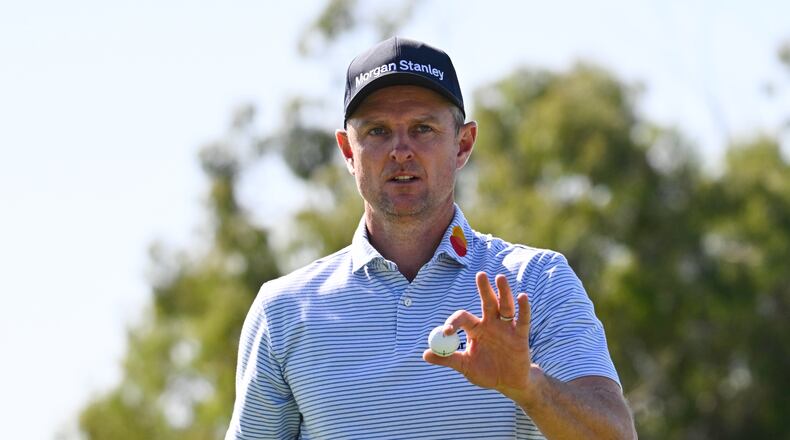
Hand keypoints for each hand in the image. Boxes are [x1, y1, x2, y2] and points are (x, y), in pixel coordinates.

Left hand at [423, 272, 534, 400]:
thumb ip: (447, 359)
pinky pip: (523, 320)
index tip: (447, 332)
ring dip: (503, 292)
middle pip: (487, 302)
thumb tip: (425, 354)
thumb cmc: (485, 372)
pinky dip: (524, 308)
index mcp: (475, 329)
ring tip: (499, 277)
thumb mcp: (464, 366)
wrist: (508, 383)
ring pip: (505, 306)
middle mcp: (491, 324)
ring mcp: (506, 328)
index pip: (463, 318)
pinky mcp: (520, 336)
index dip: (454, 322)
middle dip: (484, 289)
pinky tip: (522, 297)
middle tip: (480, 275)